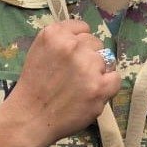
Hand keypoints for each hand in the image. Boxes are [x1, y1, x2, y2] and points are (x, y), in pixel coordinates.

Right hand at [0, 20, 120, 146]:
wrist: (30, 118)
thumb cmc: (34, 86)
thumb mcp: (39, 50)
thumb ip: (62, 39)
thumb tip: (85, 38)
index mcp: (55, 34)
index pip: (82, 28)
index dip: (78, 43)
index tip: (71, 56)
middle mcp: (72, 46)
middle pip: (96, 43)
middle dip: (88, 57)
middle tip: (74, 74)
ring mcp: (88, 67)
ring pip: (107, 60)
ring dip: (97, 71)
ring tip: (80, 86)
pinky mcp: (99, 87)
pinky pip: (116, 78)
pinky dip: (108, 86)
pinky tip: (94, 92)